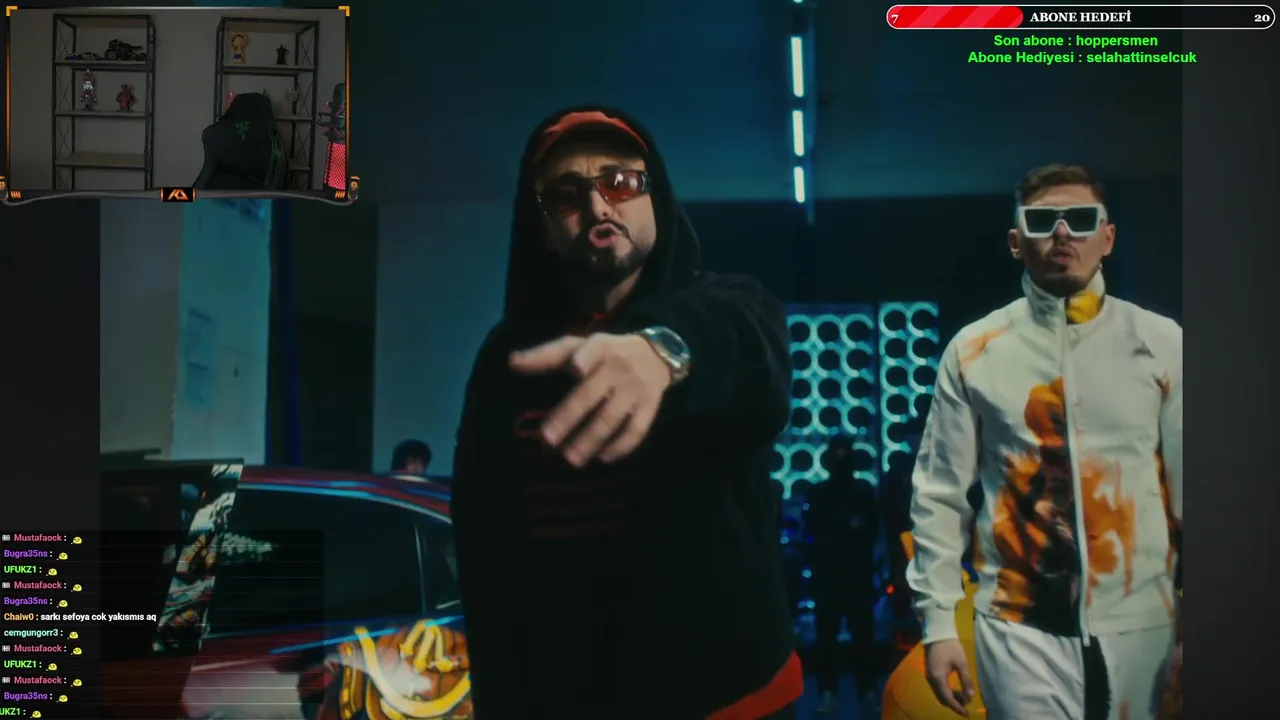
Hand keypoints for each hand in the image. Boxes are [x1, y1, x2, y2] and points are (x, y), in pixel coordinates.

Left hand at [510, 332, 671, 466]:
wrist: (655, 355)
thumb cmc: (605, 353)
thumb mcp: (578, 346)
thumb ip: (546, 356)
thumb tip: (511, 361)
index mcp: (600, 348)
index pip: (593, 350)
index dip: (585, 358)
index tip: (575, 368)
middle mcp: (618, 368)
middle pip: (592, 394)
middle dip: (570, 416)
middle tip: (548, 439)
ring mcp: (635, 389)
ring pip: (611, 417)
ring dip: (590, 440)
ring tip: (570, 459)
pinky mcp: (649, 407)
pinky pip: (636, 430)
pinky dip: (621, 446)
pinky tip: (603, 457)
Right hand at [924, 638, 974, 715]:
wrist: (938, 634)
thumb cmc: (950, 647)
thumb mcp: (961, 663)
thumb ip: (966, 680)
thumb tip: (972, 696)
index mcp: (939, 678)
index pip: (948, 698)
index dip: (957, 707)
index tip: (967, 714)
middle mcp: (932, 680)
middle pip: (943, 698)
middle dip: (955, 703)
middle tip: (968, 703)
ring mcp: (930, 677)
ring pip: (940, 694)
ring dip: (951, 698)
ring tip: (964, 695)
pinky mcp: (931, 673)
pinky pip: (938, 688)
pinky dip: (947, 692)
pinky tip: (956, 688)